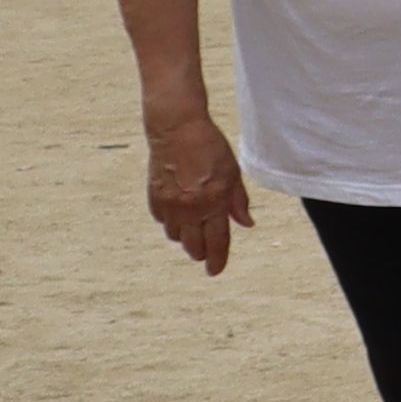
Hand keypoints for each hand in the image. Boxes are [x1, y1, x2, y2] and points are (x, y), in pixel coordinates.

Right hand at [142, 111, 249, 272]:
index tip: (215, 271)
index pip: (218, 240)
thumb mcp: (233, 173)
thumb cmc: (210, 148)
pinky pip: (162, 221)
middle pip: (193, 245)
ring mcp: (169, 204)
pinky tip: (179, 214)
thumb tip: (246, 225)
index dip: (217, 259)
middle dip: (200, 252)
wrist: (177, 130)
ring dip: (186, 237)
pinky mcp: (154, 197)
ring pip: (175, 236)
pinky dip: (171, 223)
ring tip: (194, 229)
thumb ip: (238, 202)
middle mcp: (190, 208)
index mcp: (214, 202)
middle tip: (205, 252)